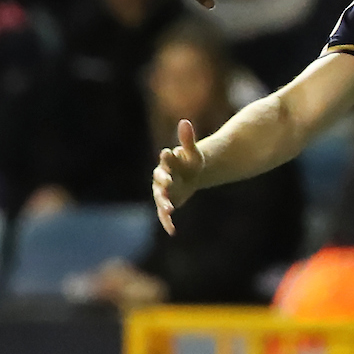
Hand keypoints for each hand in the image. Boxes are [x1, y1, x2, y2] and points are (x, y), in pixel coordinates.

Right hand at [152, 118, 205, 234]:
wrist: (190, 175)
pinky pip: (164, 213)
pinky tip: (172, 231)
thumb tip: (185, 122)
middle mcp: (161, 177)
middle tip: (168, 184)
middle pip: (160, 180)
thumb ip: (188, 140)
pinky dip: (167, 221)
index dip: (167, 158)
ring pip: (161, 198)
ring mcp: (162, 191)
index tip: (168, 153)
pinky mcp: (166, 203)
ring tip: (169, 210)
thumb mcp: (193, 152)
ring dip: (164, 203)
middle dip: (163, 182)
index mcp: (167, 163)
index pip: (166, 160)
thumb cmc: (191, 162)